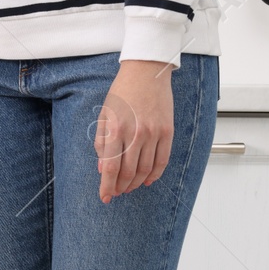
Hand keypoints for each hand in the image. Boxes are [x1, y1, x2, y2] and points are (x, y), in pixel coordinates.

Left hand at [94, 59, 175, 203]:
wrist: (147, 72)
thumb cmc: (122, 92)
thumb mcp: (104, 115)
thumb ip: (101, 142)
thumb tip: (102, 169)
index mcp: (116, 129)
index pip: (110, 167)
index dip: (107, 186)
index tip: (105, 197)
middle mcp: (135, 134)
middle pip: (128, 173)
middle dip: (120, 188)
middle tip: (116, 193)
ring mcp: (153, 133)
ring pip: (145, 170)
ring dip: (136, 183)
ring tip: (129, 188)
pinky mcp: (167, 131)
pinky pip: (162, 161)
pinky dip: (154, 175)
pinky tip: (147, 181)